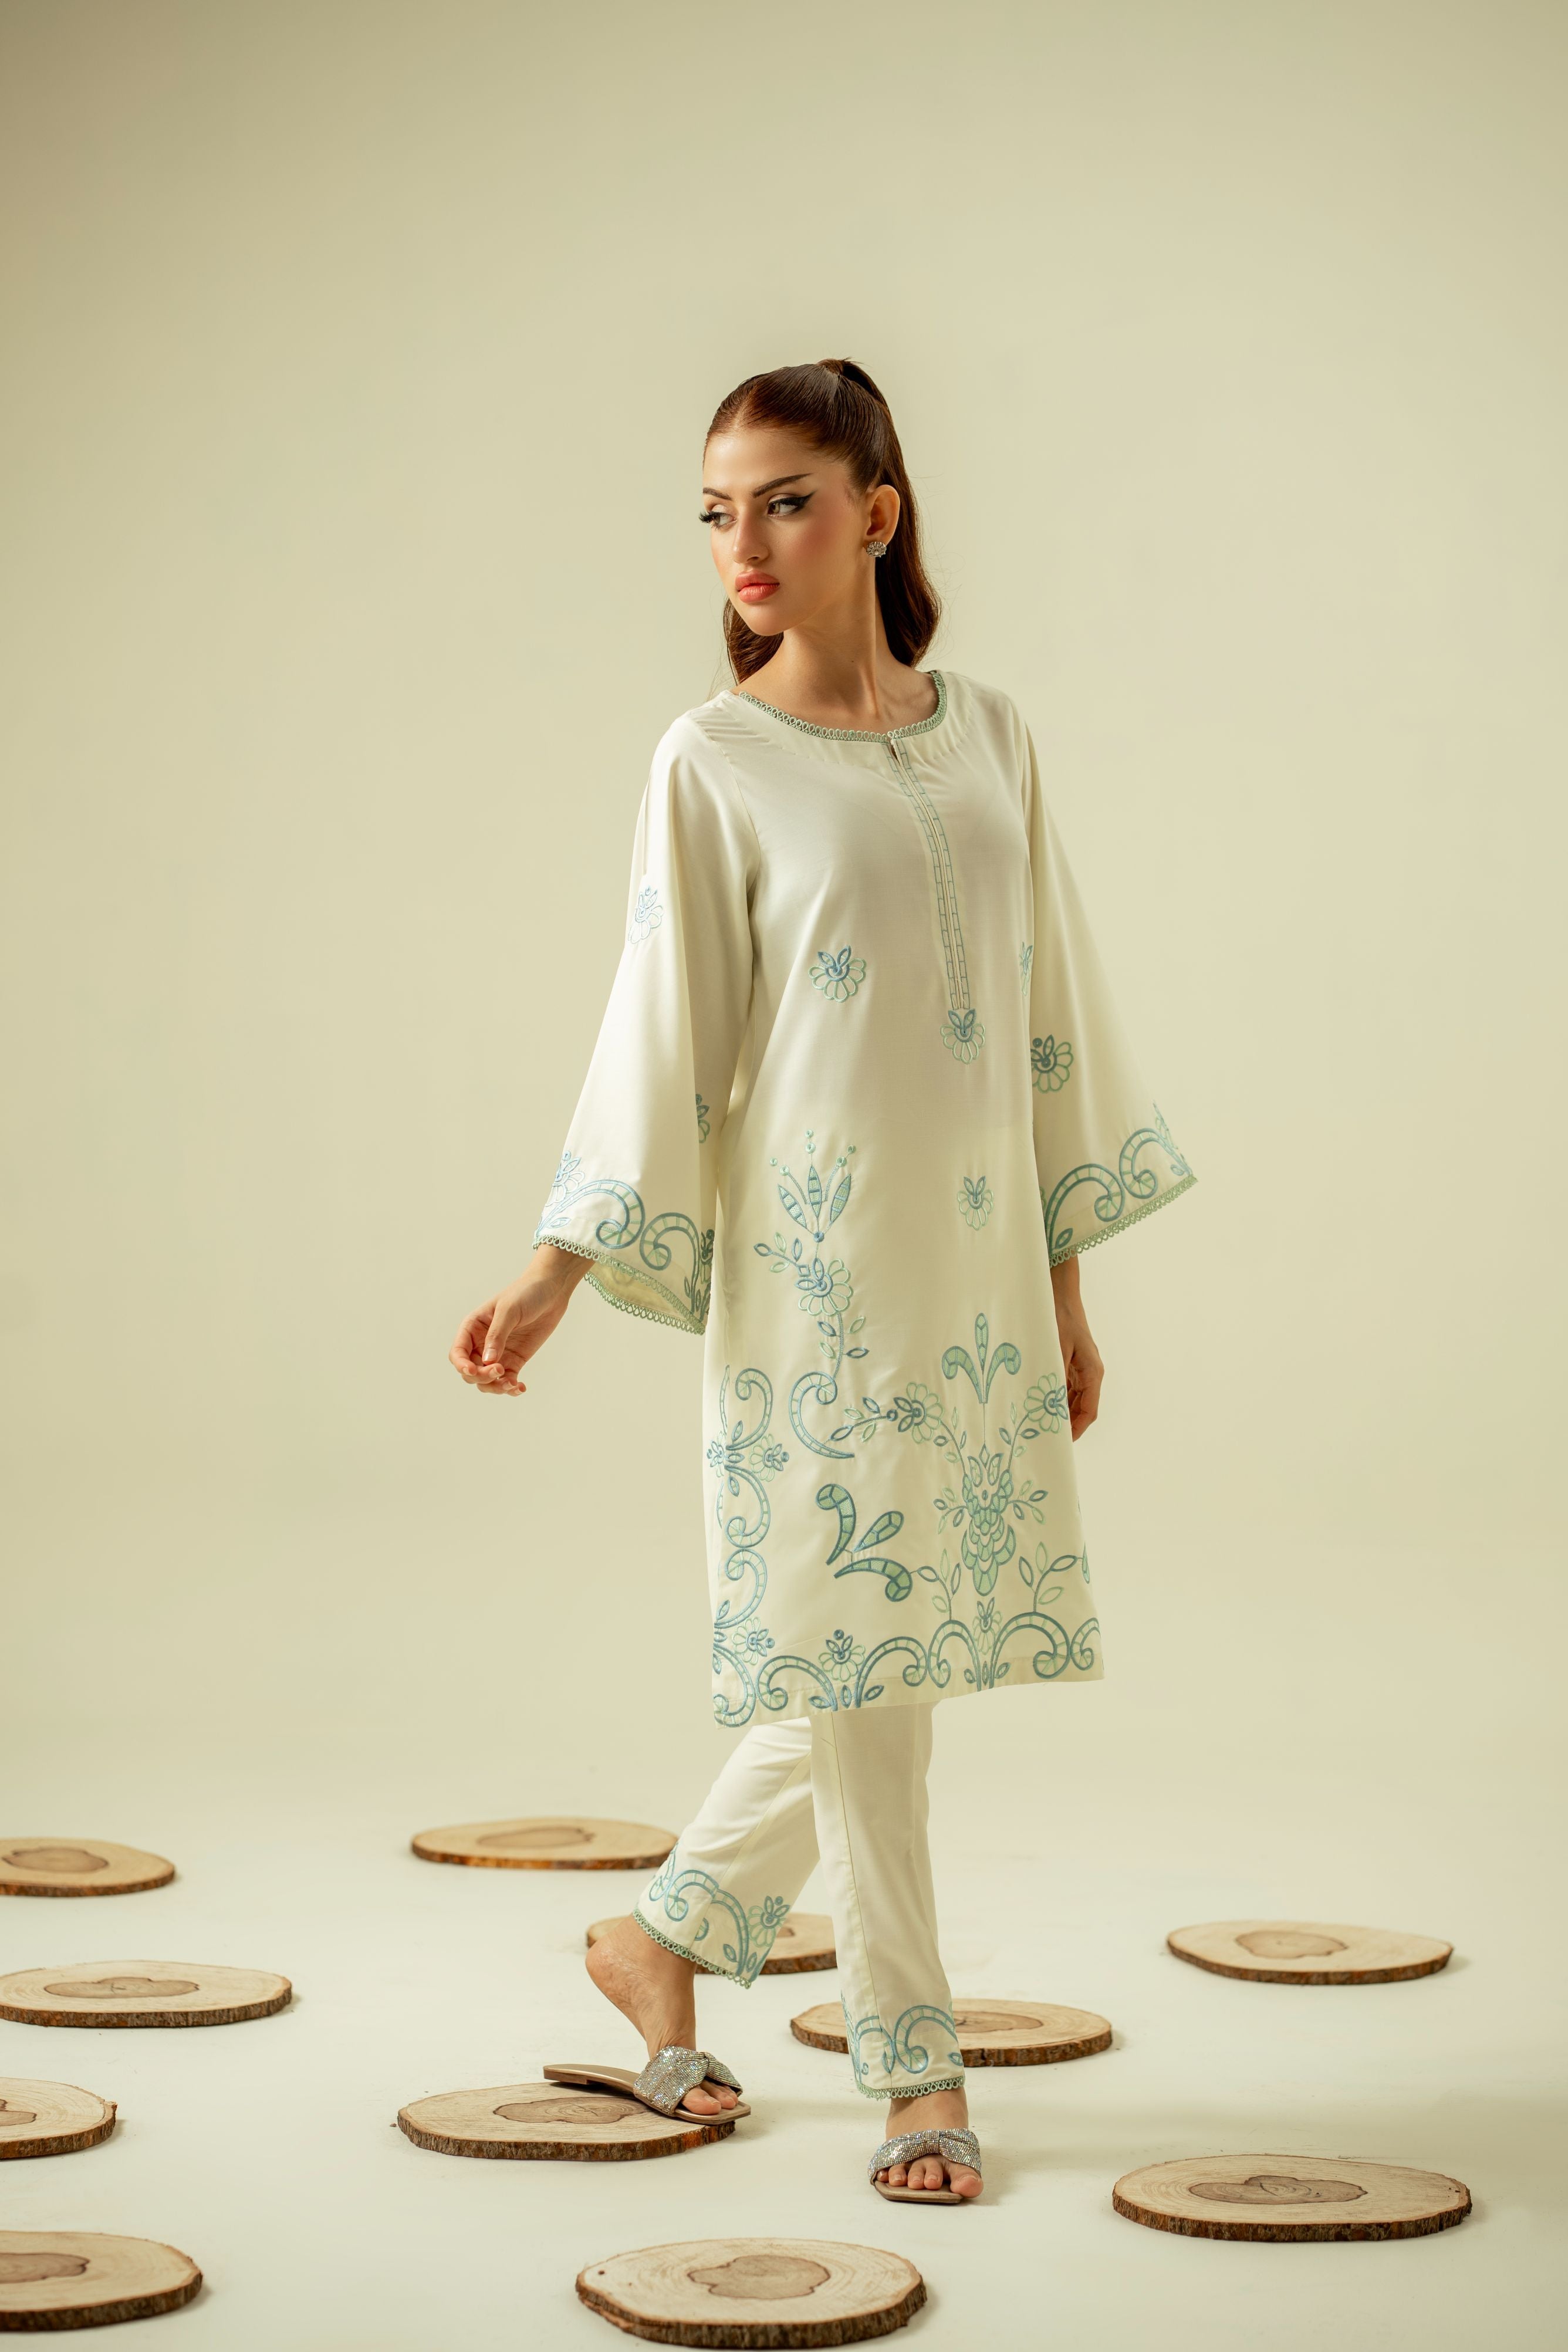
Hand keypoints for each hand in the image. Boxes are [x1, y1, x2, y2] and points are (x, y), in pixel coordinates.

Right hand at [448, 1246, 591, 1396]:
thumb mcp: (509, 1310)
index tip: (474, 1370)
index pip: (458, 1353)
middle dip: (481, 1377)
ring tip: (512, 1384)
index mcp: (472, 1328)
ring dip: (496, 1387)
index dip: (462, 1365)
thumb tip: (488, 1361)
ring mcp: (498, 1354)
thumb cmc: (526, 1293)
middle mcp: (481, 1343)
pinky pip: (506, 1380)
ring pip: (487, 1381)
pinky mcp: (514, 1360)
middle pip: (470, 1371)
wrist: (551, 1291)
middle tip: (499, 1371)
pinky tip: (520, 1388)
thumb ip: (497, 1335)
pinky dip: (511, 1388)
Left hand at [1049, 1254, 1102, 1438]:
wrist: (1059, 1294)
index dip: (1076, 1430)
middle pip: (1081, 1410)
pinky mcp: (1070, 1365)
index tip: (1061, 1443)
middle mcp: (1089, 1374)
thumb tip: (1048, 1403)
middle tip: (1044, 1440)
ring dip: (1058, 1414)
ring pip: (1072, 1401)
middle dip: (1065, 1426)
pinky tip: (1037, 1406)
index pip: (1089, 1411)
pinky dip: (1053, 1401)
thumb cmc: (1058, 1318)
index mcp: (1092, 1373)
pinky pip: (1064, 1390)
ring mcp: (1080, 1370)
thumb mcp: (1054, 1348)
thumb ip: (1054, 1375)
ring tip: (1039, 1428)